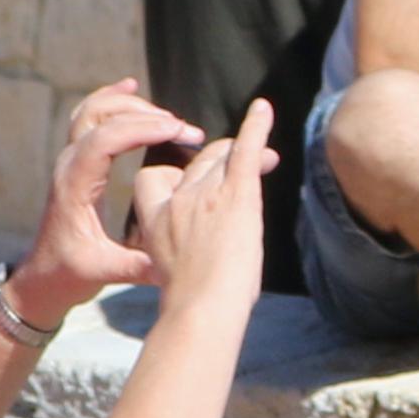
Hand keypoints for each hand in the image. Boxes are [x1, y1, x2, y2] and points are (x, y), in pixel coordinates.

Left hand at [12, 79, 203, 320]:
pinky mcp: (77, 162)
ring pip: (94, 110)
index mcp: (74, 186)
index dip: (143, 129)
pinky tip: (131, 86)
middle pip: (100, 115)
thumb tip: (175, 262)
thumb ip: (138, 266)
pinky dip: (111, 99)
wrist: (44, 276)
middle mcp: (68, 165)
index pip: (105, 139)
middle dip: (146, 115)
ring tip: (171, 119)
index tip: (180, 132)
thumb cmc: (71, 274)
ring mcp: (70, 160)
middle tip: (187, 130)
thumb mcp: (105, 272)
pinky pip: (89, 117)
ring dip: (132, 106)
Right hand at [129, 99, 273, 323]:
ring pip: (221, 157)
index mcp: (154, 217)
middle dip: (216, 161)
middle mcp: (178, 199)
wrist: (202, 308)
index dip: (171, 177)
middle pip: (195, 163)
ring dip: (241, 150)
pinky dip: (256, 127)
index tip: (185, 190)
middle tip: (238, 170)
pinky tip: (264, 109)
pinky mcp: (237, 195)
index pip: (155, 177)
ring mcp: (207, 194)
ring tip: (263, 150)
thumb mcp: (167, 268)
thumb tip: (190, 249)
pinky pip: (244, 151)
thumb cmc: (191, 301)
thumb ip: (175, 246)